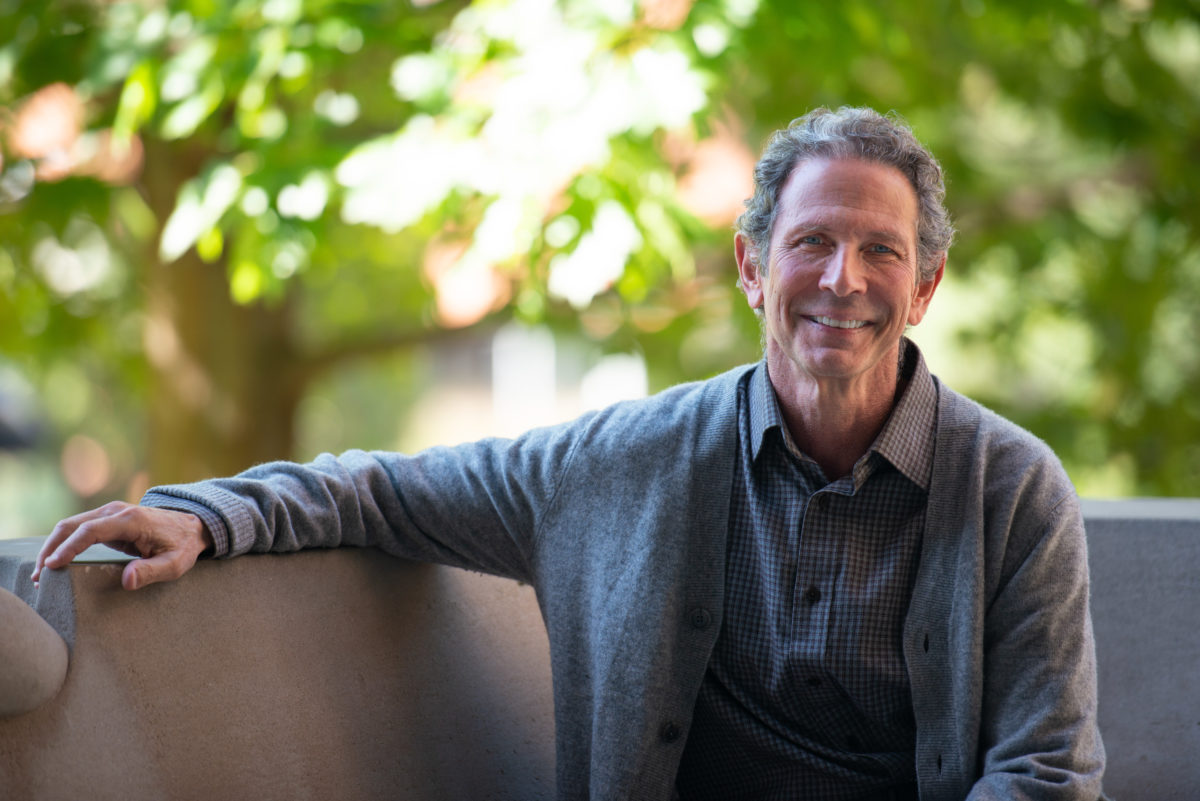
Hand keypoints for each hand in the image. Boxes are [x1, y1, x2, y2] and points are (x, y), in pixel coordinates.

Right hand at [33, 502, 213, 590]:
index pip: (91, 531)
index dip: (68, 547)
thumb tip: (127, 581)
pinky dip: (62, 543)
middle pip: (72, 525)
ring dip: (52, 546)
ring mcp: (110, 513)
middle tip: (39, 576)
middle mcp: (116, 512)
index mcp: (131, 521)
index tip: (52, 566)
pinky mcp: (107, 519)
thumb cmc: (183, 547)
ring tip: (41, 574)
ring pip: (71, 525)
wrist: (192, 527)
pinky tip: (54, 562)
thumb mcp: (175, 564)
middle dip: (51, 548)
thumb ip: (151, 571)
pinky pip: (78, 529)